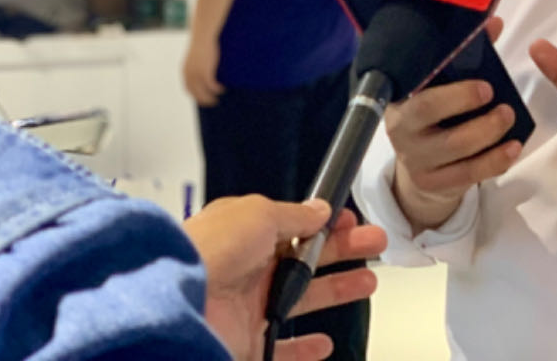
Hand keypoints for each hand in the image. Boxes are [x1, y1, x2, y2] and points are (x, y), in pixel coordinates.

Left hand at [184, 32, 224, 106]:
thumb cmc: (201, 42)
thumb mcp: (196, 55)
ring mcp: (197, 75)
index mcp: (185, 71)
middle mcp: (189, 75)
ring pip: (204, 93)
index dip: (195, 95)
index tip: (202, 99)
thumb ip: (196, 64)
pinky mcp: (206, 72)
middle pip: (196, 94)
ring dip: (211, 98)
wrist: (203, 34)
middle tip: (213, 102)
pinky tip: (223, 88)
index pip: (188, 89)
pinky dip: (217, 89)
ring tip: (218, 98)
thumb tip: (203, 69)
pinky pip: (212, 86)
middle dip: (204, 100)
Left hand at [184, 197, 386, 360]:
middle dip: (344, 251)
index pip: (296, 228)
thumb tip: (319, 209)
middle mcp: (249, 269)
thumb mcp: (258, 214)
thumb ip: (294, 215)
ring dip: (335, 290)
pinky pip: (281, 348)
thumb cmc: (209, 251)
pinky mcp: (248, 342)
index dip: (327, 225)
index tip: (353, 224)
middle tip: (375, 244)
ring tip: (366, 283)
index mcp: (248, 233)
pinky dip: (303, 348)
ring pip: (302, 299)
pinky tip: (322, 343)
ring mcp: (249, 307)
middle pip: (307, 260)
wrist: (181, 301)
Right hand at [384, 18, 522, 231]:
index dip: (447, 81)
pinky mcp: (433, 184)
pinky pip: (466, 175)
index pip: (415, 81)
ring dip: (487, 133)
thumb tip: (493, 23)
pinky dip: (494, 162)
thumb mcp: (442, 85)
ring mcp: (415, 159)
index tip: (484, 83)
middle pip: (426, 111)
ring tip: (508, 118)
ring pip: (452, 148)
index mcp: (400, 96)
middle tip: (498, 100)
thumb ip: (465, 53)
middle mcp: (400, 127)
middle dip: (464, 102)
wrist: (421, 167)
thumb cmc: (436, 114)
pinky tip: (512, 149)